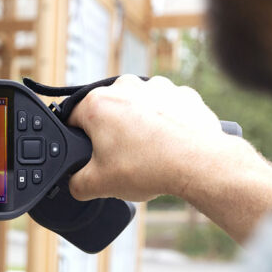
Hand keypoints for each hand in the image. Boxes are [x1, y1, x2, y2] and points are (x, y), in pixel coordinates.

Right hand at [68, 74, 225, 201]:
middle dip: (110, 133)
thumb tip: (74, 182)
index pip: (72, 119)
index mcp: (97, 103)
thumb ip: (75, 183)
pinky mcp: (182, 94)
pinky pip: (165, 109)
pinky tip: (167, 145)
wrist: (198, 164)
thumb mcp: (97, 185)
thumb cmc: (149, 168)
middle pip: (106, 112)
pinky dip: (164, 124)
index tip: (89, 155)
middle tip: (119, 158)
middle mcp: (125, 86)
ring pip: (137, 108)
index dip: (78, 141)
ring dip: (137, 126)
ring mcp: (157, 87)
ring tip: (146, 153)